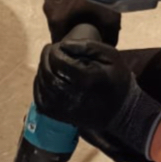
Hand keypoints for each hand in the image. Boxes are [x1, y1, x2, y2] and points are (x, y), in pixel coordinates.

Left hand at [33, 40, 160, 158]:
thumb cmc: (117, 80)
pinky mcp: (61, 117)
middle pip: (48, 73)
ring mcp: (66, 109)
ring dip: (41, 71)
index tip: (56, 46)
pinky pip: (41, 101)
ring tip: (48, 63)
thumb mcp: (111, 56)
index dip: (52, 50)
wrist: (122, 112)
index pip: (57, 60)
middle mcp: (73, 95)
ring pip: (43, 86)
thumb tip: (63, 44)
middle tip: (49, 51)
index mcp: (87, 78)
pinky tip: (45, 79)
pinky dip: (38, 88)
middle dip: (45, 58)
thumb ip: (87, 46)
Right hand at [43, 0, 120, 44]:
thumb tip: (110, 46)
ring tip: (83, 9)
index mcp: (56, 20)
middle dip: (70, 27)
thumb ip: (109, 37)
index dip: (70, 44)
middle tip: (86, 25)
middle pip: (58, 25)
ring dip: (68, 11)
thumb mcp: (110, 21)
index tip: (81, 42)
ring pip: (58, 9)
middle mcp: (48, 8)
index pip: (59, 41)